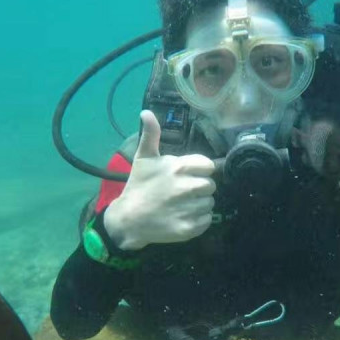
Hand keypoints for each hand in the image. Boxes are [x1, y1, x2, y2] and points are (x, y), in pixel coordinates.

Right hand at [103, 110, 215, 249]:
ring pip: (210, 203)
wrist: (128, 220)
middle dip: (200, 188)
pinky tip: (184, 217)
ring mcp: (189, 209)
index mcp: (179, 168)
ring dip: (200, 204)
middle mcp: (187, 187)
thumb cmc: (139, 186)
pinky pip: (207, 220)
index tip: (189, 176)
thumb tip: (146, 112)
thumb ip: (150, 134)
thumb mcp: (143, 158)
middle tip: (185, 192)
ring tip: (183, 206)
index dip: (200, 171)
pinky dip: (199, 220)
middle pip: (210, 185)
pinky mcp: (189, 228)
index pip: (208, 166)